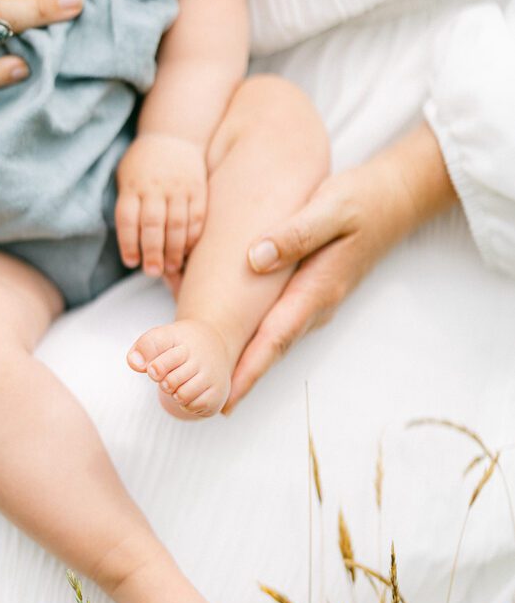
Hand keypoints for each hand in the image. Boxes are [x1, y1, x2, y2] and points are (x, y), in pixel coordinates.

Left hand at [115, 134, 206, 275]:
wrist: (174, 134)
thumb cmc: (144, 166)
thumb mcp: (126, 178)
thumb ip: (127, 207)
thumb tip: (130, 246)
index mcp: (132, 186)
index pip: (127, 219)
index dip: (128, 243)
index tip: (132, 262)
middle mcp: (155, 187)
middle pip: (153, 224)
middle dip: (153, 252)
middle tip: (153, 272)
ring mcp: (178, 187)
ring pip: (177, 224)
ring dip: (175, 250)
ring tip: (172, 267)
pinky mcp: (198, 188)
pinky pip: (197, 217)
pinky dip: (193, 237)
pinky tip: (188, 250)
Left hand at [224, 123, 457, 409]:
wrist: (397, 198)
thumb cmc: (362, 200)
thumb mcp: (330, 206)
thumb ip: (296, 233)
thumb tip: (255, 259)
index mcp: (318, 288)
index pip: (276, 338)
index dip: (249, 369)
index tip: (225, 397)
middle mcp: (317, 304)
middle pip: (272, 350)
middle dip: (241, 378)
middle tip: (204, 404)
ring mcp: (317, 302)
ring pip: (276, 341)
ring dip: (247, 363)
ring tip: (212, 383)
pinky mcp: (313, 293)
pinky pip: (280, 325)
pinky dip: (257, 342)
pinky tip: (234, 344)